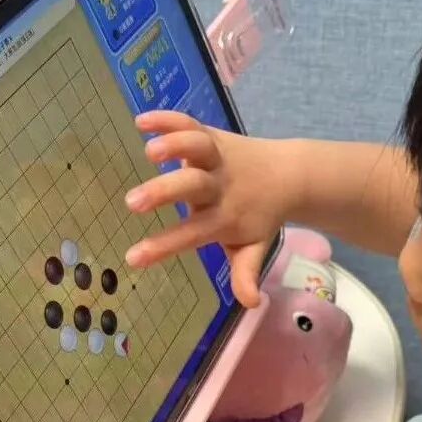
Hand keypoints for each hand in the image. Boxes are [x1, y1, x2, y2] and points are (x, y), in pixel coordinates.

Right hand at [124, 112, 299, 307]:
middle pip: (193, 186)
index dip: (163, 246)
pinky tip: (141, 120)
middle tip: (134, 202)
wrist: (289, 175)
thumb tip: (250, 302)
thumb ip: (246, 273)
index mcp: (224, 217)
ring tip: (150, 151)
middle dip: (164, 192)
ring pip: (197, 147)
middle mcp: (219, 186)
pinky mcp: (212, 136)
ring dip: (176, 145)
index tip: (132, 258)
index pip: (192, 234)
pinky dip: (167, 119)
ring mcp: (216, 158)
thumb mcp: (255, 248)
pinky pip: (190, 123)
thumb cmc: (259, 217)